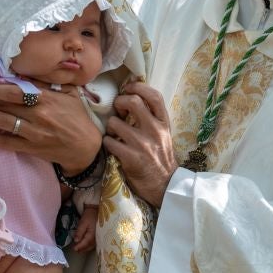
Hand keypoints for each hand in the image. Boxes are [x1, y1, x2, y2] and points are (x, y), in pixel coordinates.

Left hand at [0, 82, 101, 173]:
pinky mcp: (31, 148)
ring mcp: (33, 133)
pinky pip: (6, 142)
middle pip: (5, 105)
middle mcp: (38, 115)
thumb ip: (47, 83)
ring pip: (2, 122)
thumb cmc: (78, 117)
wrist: (86, 147)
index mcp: (46, 99)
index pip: (15, 91)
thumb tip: (25, 74)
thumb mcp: (68, 93)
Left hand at [71, 202, 99, 252]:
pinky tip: (85, 246)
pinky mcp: (99, 236)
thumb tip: (76, 241)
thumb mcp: (83, 223)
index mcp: (92, 234)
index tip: (74, 249)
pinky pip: (94, 244)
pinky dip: (89, 246)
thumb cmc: (89, 216)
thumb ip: (80, 232)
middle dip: (82, 249)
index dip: (79, 247)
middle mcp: (96, 237)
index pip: (85, 243)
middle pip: (89, 246)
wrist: (96, 211)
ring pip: (91, 246)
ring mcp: (98, 237)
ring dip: (85, 248)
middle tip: (75, 250)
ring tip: (79, 249)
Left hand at [105, 81, 177, 208]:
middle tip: (117, 111)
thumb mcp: (163, 135)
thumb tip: (133, 98)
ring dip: (110, 127)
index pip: (154, 96)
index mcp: (164, 123)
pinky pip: (109, 142)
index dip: (138, 87)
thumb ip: (152, 118)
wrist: (165, 185)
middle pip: (132, 102)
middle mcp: (155, 130)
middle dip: (119, 102)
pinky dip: (107, 143)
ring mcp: (143, 144)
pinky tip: (112, 147)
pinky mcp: (131, 158)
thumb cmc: (161, 158)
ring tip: (114, 134)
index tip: (128, 89)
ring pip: (115, 122)